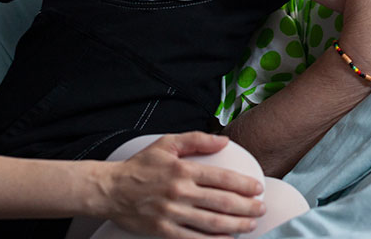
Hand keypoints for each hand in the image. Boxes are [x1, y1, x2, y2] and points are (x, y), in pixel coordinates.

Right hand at [104, 132, 264, 237]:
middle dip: (247, 207)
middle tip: (261, 209)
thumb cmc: (140, 166)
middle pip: (222, 202)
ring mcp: (172, 213)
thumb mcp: (167, 144)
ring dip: (236, 224)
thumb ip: (197, 140)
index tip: (258, 189)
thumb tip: (224, 140)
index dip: (244, 185)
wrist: (109, 190)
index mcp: (183, 170)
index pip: (222, 178)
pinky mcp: (164, 230)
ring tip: (251, 224)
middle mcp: (180, 192)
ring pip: (212, 222)